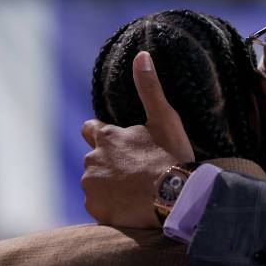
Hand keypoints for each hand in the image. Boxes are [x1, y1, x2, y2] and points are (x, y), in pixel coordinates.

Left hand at [81, 51, 194, 227]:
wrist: (175, 197)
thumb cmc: (171, 156)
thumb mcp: (164, 118)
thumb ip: (149, 87)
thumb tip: (141, 54)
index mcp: (106, 137)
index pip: (90, 129)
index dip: (103, 135)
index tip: (119, 144)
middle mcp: (91, 160)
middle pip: (94, 160)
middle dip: (110, 164)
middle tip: (136, 171)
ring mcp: (92, 187)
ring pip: (96, 184)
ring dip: (110, 186)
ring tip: (136, 191)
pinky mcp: (96, 210)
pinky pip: (100, 207)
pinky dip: (112, 207)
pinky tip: (132, 207)